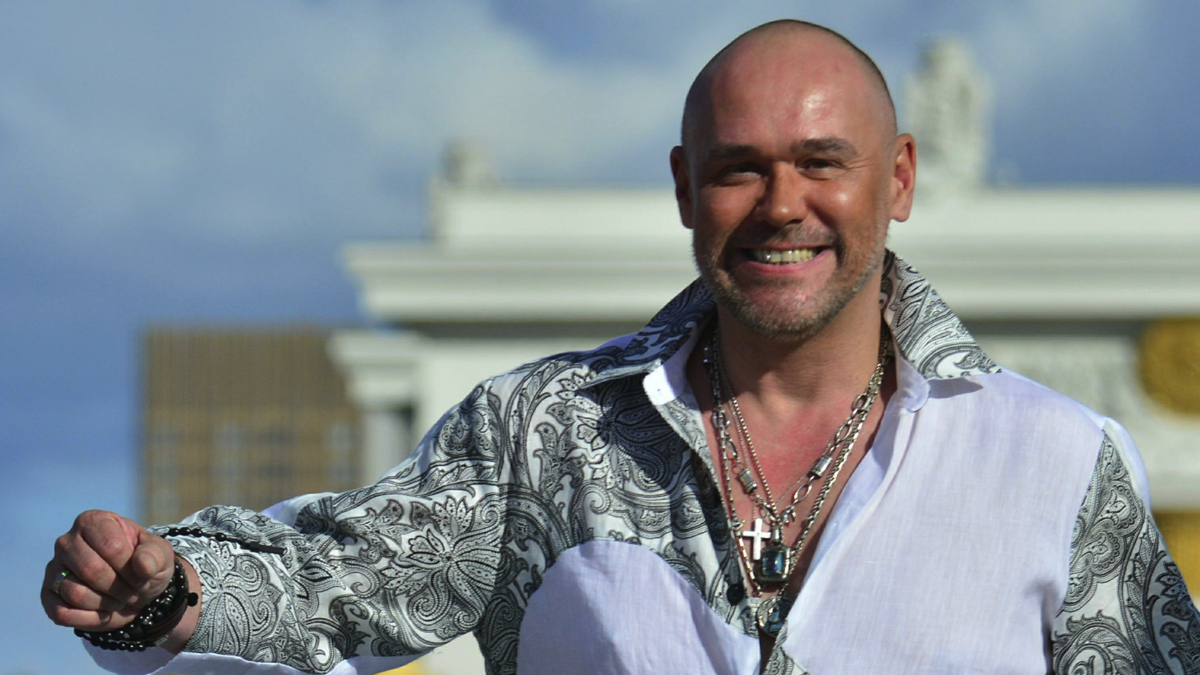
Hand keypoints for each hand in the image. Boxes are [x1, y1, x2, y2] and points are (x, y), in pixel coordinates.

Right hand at [42, 510, 176, 631]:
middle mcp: (67, 541)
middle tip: (133, 590)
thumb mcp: (160, 555)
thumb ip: (154, 555)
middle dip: (119, 587)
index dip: (131, 567)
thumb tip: (142, 565)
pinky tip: (104, 613)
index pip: (111, 546)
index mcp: (93, 521)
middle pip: (90, 570)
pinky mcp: (48, 596)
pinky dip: (90, 618)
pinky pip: (62, 614)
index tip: (144, 573)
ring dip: (106, 603)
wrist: (137, 591)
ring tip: (119, 598)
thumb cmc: (145, 565)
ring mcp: (54, 569)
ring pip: (75, 593)